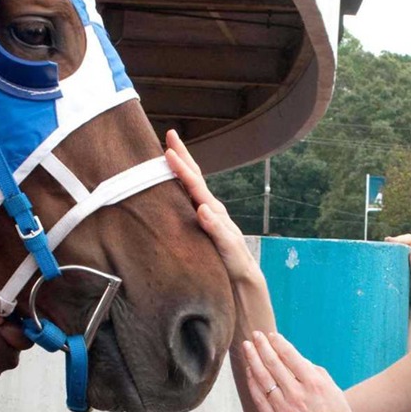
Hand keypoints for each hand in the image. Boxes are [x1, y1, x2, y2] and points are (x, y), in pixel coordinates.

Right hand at [165, 129, 260, 287]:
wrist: (241, 276)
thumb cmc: (235, 262)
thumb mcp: (228, 246)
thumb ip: (216, 228)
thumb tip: (203, 208)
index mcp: (214, 211)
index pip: (195, 185)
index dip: (182, 168)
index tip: (168, 152)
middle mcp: (210, 208)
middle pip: (194, 176)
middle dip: (182, 155)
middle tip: (170, 134)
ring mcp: (205, 214)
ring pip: (190, 185)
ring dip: (180, 166)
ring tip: (168, 151)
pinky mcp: (200, 222)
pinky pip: (186, 198)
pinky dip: (178, 185)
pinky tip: (170, 182)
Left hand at [240, 331, 366, 411]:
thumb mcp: (334, 391)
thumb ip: (315, 373)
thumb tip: (295, 359)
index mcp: (315, 384)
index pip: (290, 356)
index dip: (278, 343)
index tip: (271, 335)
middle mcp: (297, 395)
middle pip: (273, 364)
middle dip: (261, 346)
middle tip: (254, 335)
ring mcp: (284, 410)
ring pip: (262, 379)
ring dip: (253, 360)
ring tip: (247, 348)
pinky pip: (259, 399)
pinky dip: (253, 383)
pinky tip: (250, 372)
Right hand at [383, 234, 410, 310]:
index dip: (401, 238)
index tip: (390, 241)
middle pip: (403, 244)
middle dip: (393, 242)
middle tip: (382, 245)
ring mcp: (405, 268)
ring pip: (396, 253)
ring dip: (388, 250)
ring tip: (380, 252)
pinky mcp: (398, 275)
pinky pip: (391, 263)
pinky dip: (385, 260)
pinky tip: (379, 263)